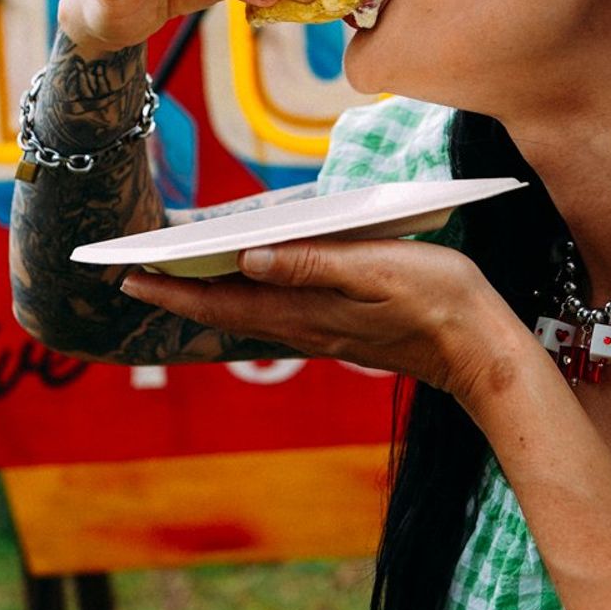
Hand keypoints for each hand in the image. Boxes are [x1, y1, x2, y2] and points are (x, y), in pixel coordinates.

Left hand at [117, 237, 535, 406]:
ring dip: (208, 297)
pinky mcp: (341, 329)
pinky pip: (276, 316)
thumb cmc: (440, 301)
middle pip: (226, 310)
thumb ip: (314, 263)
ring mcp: (323, 332)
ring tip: (175, 276)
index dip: (173, 286)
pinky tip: (244, 287)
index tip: (128, 274)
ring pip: (249, 315)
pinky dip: (246, 301)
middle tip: (132, 274)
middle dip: (178, 292)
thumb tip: (247, 257)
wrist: (482, 352)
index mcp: (307, 311)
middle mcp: (305, 327)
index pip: (223, 299)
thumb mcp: (379, 269)